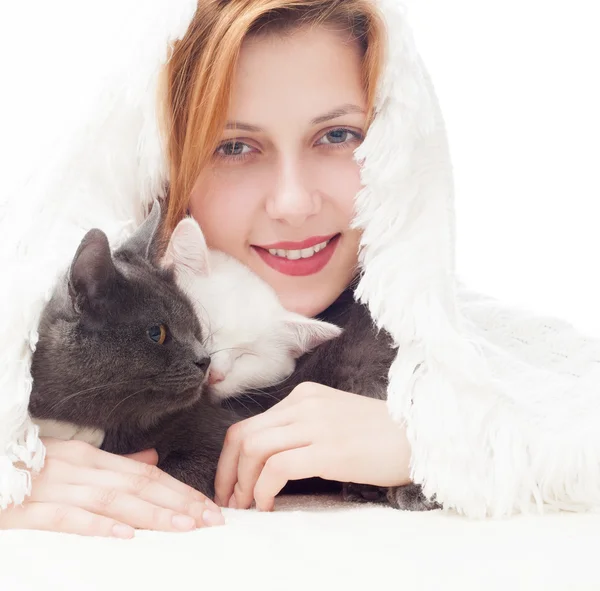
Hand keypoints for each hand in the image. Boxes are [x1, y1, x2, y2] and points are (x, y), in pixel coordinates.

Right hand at [0, 438, 223, 536]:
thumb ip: (113, 465)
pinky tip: (125, 535)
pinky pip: (67, 518)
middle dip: (178, 503)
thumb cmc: (24, 470)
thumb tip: (152, 460)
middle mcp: (77, 468)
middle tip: (210, 520)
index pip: (145, 474)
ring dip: (151, 513)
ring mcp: (53, 487)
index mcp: (89, 457)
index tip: (207, 506)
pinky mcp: (25, 510)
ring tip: (183, 527)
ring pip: (112, 499)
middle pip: (138, 485)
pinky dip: (98, 525)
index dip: (179, 490)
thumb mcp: (70, 462)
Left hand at [214, 383, 411, 510]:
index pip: (250, 424)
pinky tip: (269, 505)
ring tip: (247, 506)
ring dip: (242, 484)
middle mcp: (303, 404)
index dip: (230, 458)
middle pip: (243, 436)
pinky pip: (277, 468)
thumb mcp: (333, 419)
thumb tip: (267, 460)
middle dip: (227, 472)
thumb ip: (302, 429)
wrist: (421, 436)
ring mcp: (315, 424)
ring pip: (254, 450)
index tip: (230, 483)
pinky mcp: (328, 449)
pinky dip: (264, 490)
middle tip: (230, 500)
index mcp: (303, 396)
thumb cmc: (379, 434)